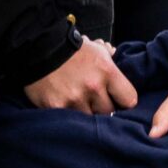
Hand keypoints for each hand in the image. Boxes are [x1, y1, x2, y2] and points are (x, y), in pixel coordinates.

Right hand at [23, 39, 138, 114]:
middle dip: (103, 107)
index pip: (129, 99)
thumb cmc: (70, 49)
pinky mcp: (58, 107)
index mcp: (107, 71)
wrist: (38, 48)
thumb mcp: (94, 47)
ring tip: (78, 103)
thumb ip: (108, 55)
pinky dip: (69, 116)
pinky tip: (66, 106)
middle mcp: (93, 87)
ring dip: (86, 113)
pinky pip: (71, 120)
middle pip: (109, 111)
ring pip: (90, 119)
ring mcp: (75, 99)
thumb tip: (116, 55)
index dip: (123, 101)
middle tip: (94, 100)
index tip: (117, 99)